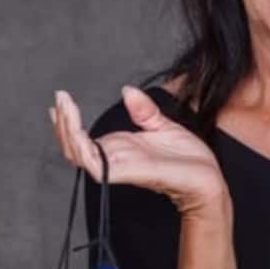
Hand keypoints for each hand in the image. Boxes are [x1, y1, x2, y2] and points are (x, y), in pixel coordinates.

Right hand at [49, 85, 227, 215]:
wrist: (209, 178)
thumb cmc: (189, 160)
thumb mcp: (164, 126)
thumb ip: (144, 111)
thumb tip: (127, 90)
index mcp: (120, 150)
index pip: (82, 140)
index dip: (67, 123)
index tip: (61, 100)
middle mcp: (115, 160)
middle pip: (74, 148)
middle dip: (62, 124)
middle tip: (59, 100)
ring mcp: (120, 168)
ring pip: (79, 156)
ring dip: (67, 132)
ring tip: (64, 109)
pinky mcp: (128, 173)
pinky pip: (96, 166)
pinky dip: (83, 149)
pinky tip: (79, 132)